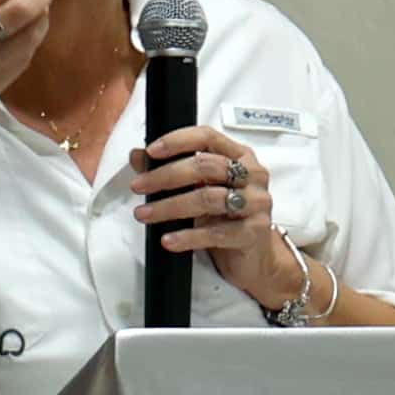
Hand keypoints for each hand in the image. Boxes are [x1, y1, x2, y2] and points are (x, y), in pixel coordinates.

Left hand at [135, 125, 300, 309]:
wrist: (255, 257)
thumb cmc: (227, 218)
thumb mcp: (198, 190)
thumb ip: (170, 169)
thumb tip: (137, 156)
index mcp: (240, 157)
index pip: (208, 138)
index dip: (178, 141)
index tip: (151, 152)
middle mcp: (253, 175)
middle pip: (206, 167)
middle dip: (165, 176)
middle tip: (139, 187)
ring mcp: (256, 203)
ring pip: (208, 198)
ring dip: (170, 207)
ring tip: (145, 214)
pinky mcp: (254, 232)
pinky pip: (217, 233)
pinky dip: (188, 236)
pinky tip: (169, 239)